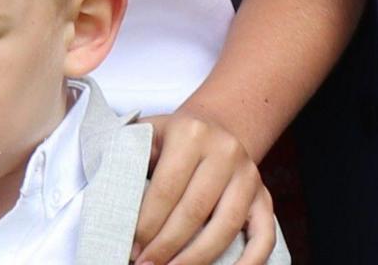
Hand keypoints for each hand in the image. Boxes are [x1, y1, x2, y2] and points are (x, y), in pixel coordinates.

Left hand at [132, 108, 273, 264]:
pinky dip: (249, 263)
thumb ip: (130, 160)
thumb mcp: (149, 135)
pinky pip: (264, 237)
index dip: (146, 225)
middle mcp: (226, 151)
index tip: (131, 248)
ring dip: (196, 259)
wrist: (217, 126)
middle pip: (194, 211)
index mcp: (192, 133)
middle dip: (165, 246)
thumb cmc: (174, 140)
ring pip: (226, 226)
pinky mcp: (265, 198)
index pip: (166, 189)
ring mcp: (249, 176)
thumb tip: (112, 207)